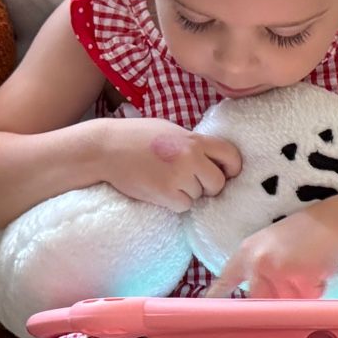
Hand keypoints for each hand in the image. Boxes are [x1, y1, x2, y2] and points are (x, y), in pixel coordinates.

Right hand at [99, 119, 241, 212]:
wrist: (105, 149)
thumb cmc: (136, 137)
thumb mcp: (170, 130)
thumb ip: (192, 143)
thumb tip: (212, 158)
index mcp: (194, 139)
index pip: (231, 155)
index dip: (231, 167)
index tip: (225, 172)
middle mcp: (190, 158)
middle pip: (218, 183)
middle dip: (208, 186)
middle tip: (191, 181)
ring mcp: (178, 177)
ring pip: (199, 196)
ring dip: (187, 193)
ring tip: (166, 180)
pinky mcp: (165, 194)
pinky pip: (183, 207)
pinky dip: (174, 203)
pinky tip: (160, 190)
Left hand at [209, 207, 337, 298]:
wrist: (335, 220)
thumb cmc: (302, 231)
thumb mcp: (268, 242)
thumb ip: (254, 266)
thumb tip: (248, 297)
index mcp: (247, 251)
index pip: (226, 280)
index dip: (217, 297)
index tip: (210, 312)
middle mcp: (259, 262)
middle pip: (258, 300)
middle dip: (273, 299)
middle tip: (289, 283)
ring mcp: (280, 270)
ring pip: (285, 302)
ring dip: (297, 294)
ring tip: (307, 270)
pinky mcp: (302, 278)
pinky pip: (306, 299)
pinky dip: (315, 291)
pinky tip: (319, 271)